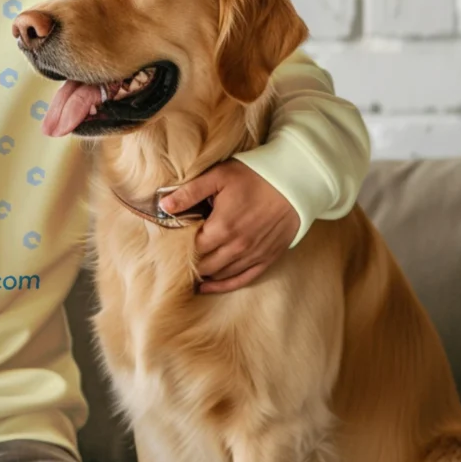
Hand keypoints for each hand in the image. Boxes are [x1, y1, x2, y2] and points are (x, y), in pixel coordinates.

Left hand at [160, 160, 298, 293]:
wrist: (297, 180)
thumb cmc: (256, 175)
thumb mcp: (219, 177)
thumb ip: (189, 192)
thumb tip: (163, 205)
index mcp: (222, 228)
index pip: (191, 249)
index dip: (178, 248)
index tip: (171, 243)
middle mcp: (237, 247)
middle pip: (204, 265)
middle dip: (189, 263)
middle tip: (177, 258)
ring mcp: (253, 255)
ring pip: (220, 275)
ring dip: (204, 274)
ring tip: (189, 270)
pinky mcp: (267, 258)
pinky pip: (242, 279)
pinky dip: (224, 285)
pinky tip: (209, 286)